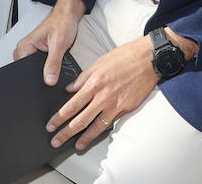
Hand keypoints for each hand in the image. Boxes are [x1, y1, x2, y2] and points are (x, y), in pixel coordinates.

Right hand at [14, 0, 83, 84]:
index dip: (34, 76)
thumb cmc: (62, 23)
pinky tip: (54, 58)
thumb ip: (53, 63)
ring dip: (45, 68)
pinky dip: (48, 65)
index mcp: (24, 46)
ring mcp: (31, 51)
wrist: (68, 16)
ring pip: (35, 69)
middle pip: (28, 71)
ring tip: (54, 56)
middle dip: (41, 72)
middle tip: (53, 62)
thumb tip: (49, 80)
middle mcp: (25, 48)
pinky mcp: (38, 52)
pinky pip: (39, 64)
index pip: (22, 70)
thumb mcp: (59, 45)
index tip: (46, 76)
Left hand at [45, 34, 159, 151]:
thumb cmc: (126, 56)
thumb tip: (70, 89)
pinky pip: (111, 122)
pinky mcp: (127, 109)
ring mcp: (116, 105)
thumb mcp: (100, 62)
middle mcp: (103, 96)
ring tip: (76, 145)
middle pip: (80, 121)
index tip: (51, 125)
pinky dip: (103, 130)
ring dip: (84, 138)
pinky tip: (97, 134)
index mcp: (94, 83)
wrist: (150, 58)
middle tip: (56, 140)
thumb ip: (83, 77)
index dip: (59, 118)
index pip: (71, 106)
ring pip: (96, 127)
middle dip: (65, 133)